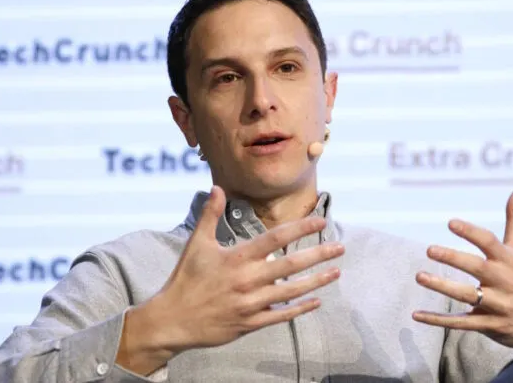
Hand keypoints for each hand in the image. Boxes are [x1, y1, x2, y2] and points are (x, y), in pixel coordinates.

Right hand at [121, 185, 344, 371]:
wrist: (172, 320)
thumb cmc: (185, 280)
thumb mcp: (196, 244)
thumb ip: (210, 215)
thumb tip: (216, 188)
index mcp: (237, 258)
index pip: (276, 238)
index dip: (301, 229)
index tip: (320, 223)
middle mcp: (247, 280)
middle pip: (291, 265)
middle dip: (319, 255)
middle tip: (340, 247)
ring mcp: (251, 304)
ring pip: (291, 291)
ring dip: (316, 281)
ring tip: (336, 272)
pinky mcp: (250, 323)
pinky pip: (281, 316)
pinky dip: (300, 308)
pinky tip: (316, 301)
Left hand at [412, 189, 512, 348]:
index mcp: (508, 260)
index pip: (489, 242)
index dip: (470, 231)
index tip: (450, 222)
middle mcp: (503, 281)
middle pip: (476, 267)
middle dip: (453, 258)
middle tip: (429, 249)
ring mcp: (497, 304)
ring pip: (466, 295)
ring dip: (442, 286)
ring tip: (419, 276)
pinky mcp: (490, 325)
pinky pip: (461, 323)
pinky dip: (438, 320)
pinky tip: (416, 314)